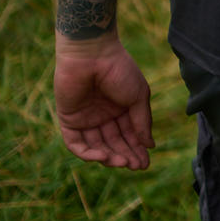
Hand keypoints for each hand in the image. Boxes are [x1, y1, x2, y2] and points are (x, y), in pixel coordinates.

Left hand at [54, 34, 152, 168]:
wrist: (92, 54)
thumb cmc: (119, 70)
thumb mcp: (138, 97)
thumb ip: (142, 122)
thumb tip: (150, 145)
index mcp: (121, 108)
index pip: (129, 135)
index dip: (137, 149)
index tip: (145, 163)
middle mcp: (103, 115)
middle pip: (114, 143)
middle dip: (125, 155)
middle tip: (136, 166)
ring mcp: (86, 118)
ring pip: (96, 146)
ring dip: (108, 156)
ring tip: (122, 162)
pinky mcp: (68, 120)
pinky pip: (76, 143)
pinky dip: (87, 153)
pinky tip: (102, 156)